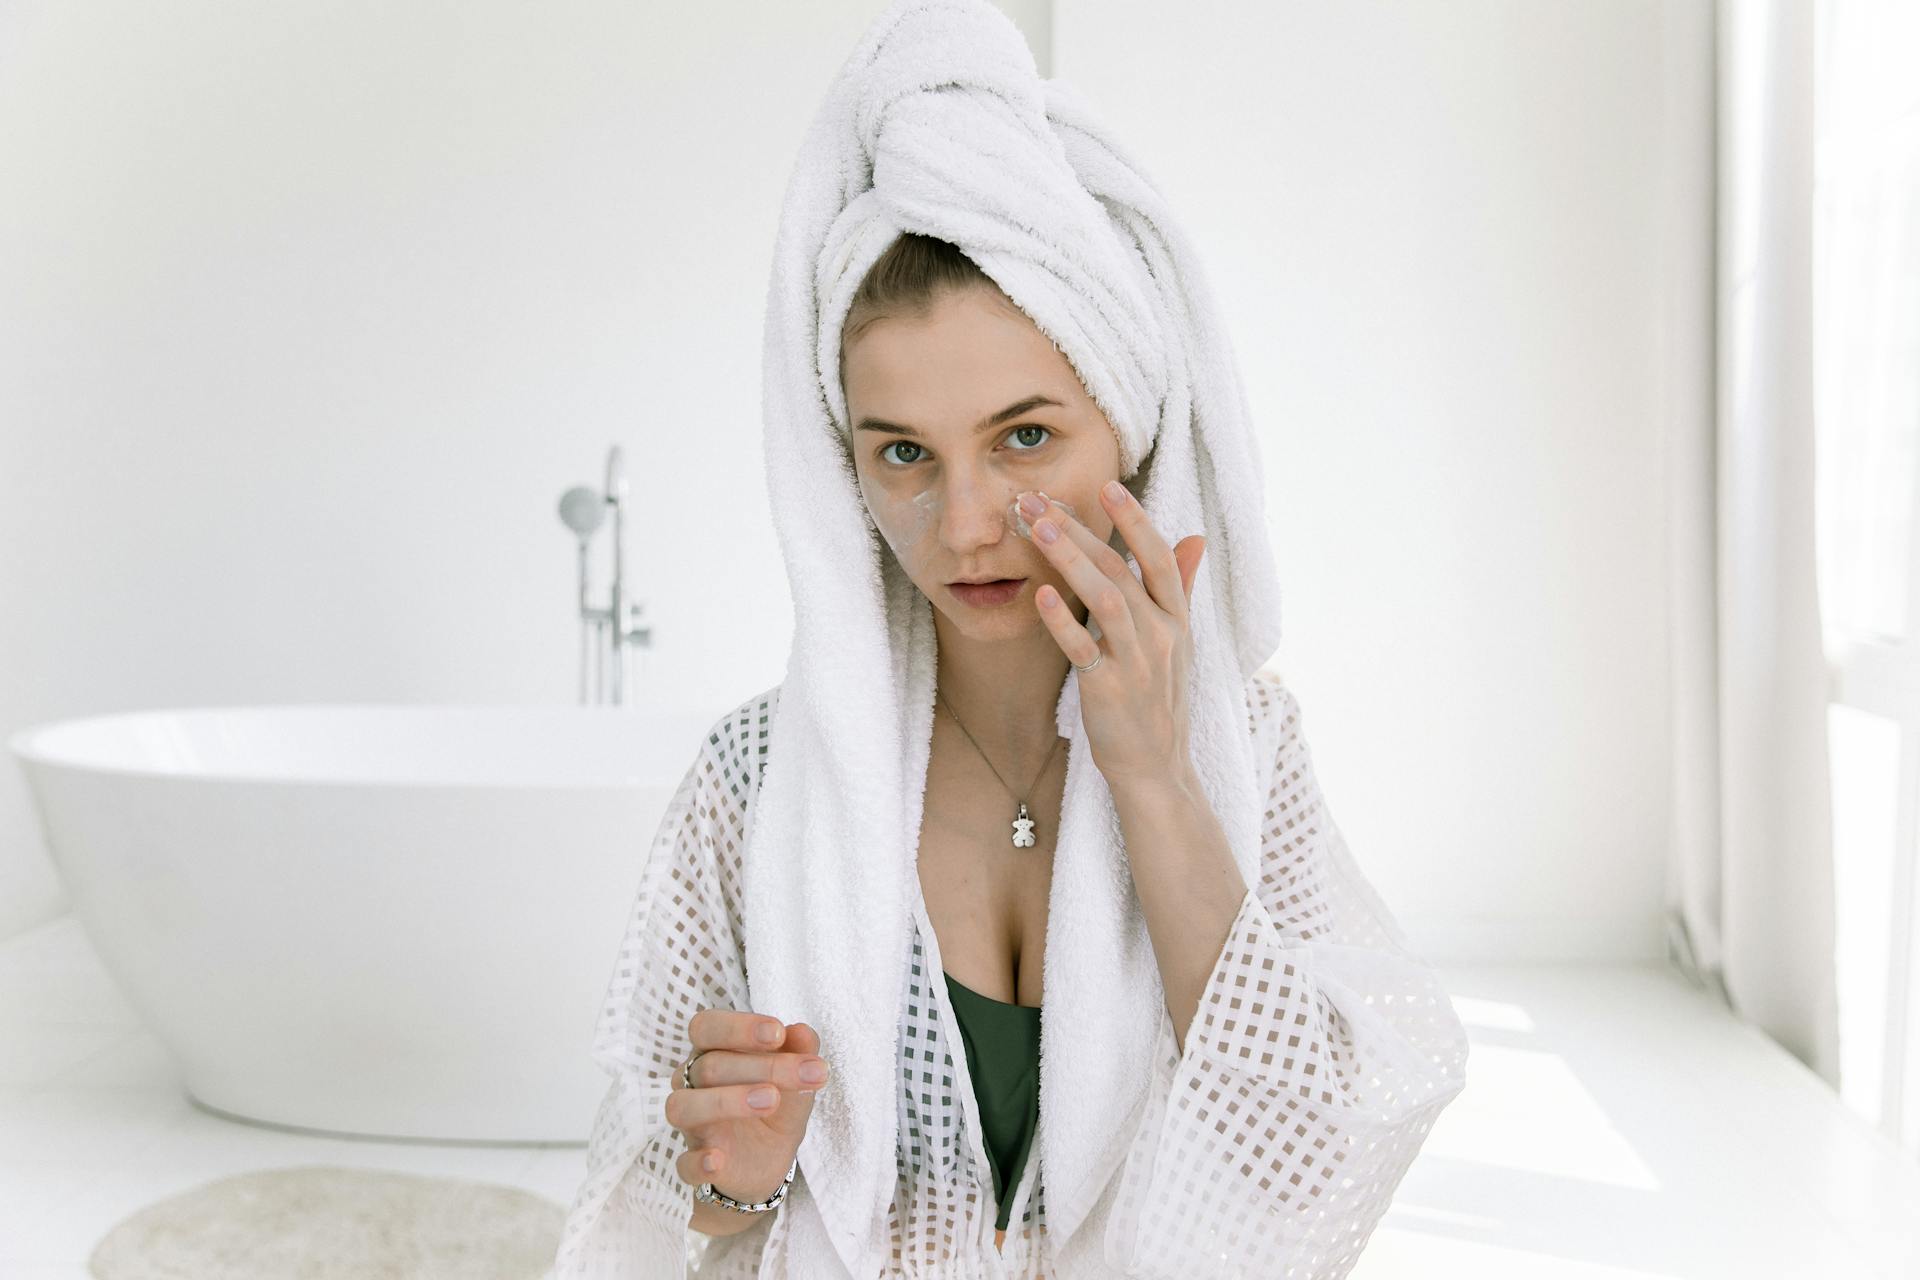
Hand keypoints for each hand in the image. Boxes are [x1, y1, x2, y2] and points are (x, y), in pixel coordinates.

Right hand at [665, 1009, 829, 1202]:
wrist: (769, 1158)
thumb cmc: (776, 1102)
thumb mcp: (796, 1077)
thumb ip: (800, 1052)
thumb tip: (804, 1032)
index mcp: (712, 1051)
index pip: (707, 1027)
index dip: (739, 1027)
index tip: (779, 1032)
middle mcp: (692, 1083)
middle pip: (709, 1066)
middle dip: (761, 1067)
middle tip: (805, 1074)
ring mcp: (691, 1126)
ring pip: (684, 1107)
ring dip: (726, 1102)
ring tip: (771, 1101)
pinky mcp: (693, 1164)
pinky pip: (684, 1164)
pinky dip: (697, 1162)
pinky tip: (717, 1160)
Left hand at [1023, 482, 1205, 789]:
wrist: (1156, 766)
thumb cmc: (1160, 699)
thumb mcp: (1179, 641)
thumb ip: (1180, 587)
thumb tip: (1195, 537)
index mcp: (1176, 618)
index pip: (1157, 558)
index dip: (1135, 521)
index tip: (1108, 486)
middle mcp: (1160, 634)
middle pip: (1119, 569)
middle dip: (1078, 529)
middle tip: (1038, 500)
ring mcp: (1136, 661)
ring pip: (1104, 598)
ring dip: (1069, 559)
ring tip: (1037, 527)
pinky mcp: (1108, 688)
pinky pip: (1083, 648)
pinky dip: (1062, 621)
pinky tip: (1040, 595)